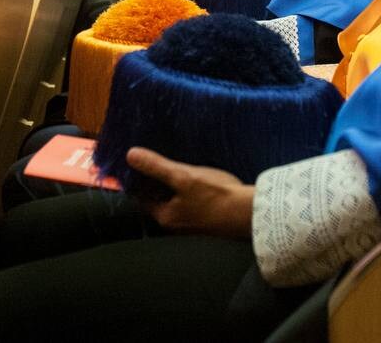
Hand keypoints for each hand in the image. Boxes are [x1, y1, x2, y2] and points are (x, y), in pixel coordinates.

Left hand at [126, 147, 254, 238]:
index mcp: (165, 217)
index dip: (139, 180)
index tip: (138, 164)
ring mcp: (193, 226)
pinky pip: (192, 206)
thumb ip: (157, 166)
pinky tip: (199, 183)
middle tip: (158, 163)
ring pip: (176, 204)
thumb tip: (130, 155)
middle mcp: (176, 226)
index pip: (142, 198)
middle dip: (157, 184)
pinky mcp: (208, 223)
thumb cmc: (217, 196)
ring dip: (175, 190)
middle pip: (159, 201)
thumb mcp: (184, 176)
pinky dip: (190, 195)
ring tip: (178, 170)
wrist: (250, 214)